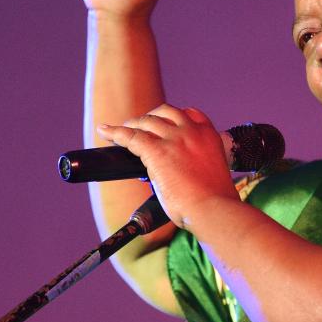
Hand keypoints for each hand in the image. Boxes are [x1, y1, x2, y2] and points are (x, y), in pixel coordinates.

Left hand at [96, 105, 237, 227]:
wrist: (214, 208)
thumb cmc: (215, 200)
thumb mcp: (212, 171)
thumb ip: (199, 164)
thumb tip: (182, 175)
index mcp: (208, 135)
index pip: (189, 113)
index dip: (173, 116)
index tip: (164, 123)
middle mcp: (192, 131)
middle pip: (165, 112)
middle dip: (150, 118)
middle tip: (139, 128)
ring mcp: (174, 139)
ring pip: (146, 122)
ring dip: (132, 124)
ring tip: (122, 131)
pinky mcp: (157, 151)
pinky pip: (130, 136)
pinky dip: (116, 133)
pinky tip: (105, 132)